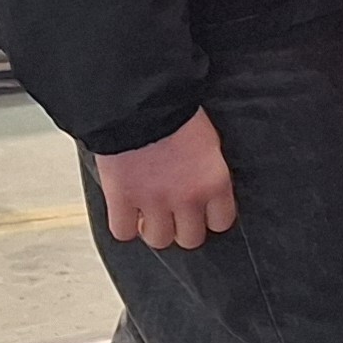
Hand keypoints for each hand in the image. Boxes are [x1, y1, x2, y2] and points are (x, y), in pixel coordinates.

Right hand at [94, 109, 237, 249]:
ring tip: (149, 215)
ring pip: (159, 240)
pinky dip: (124, 225)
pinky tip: (126, 212)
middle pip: (190, 239)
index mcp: (214, 182)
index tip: (201, 211)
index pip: (221, 222)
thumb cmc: (176, 111)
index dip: (209, 218)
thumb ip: (208, 170)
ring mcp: (153, 202)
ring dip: (153, 229)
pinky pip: (122, 232)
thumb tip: (205, 185)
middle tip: (173, 214)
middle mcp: (187, 198)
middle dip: (182, 228)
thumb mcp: (208, 141)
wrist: (139, 101)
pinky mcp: (121, 199)